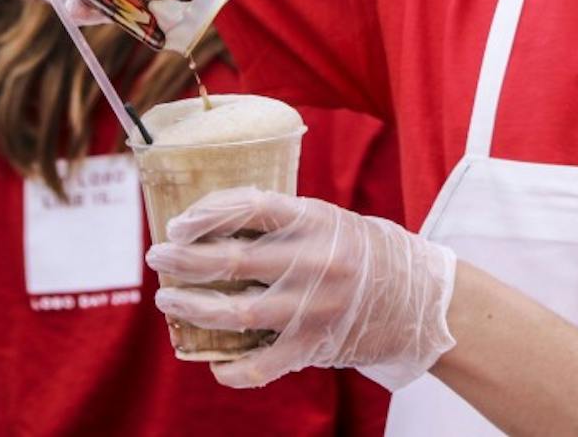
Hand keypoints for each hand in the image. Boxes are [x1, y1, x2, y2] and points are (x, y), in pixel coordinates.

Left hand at [146, 187, 457, 390]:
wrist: (419, 298)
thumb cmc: (362, 252)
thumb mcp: (328, 221)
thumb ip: (282, 223)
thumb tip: (213, 224)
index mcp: (315, 220)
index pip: (248, 208)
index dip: (205, 214)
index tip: (177, 223)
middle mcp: (313, 261)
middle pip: (232, 260)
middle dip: (184, 260)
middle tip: (158, 257)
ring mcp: (314, 307)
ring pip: (236, 312)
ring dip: (193, 307)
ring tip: (169, 299)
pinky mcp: (316, 345)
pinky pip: (263, 365)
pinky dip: (232, 369)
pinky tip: (212, 363)